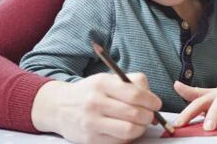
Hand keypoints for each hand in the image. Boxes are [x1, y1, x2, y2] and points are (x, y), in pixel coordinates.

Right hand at [32, 72, 161, 143]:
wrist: (60, 107)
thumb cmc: (91, 92)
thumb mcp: (108, 79)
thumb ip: (132, 83)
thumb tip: (152, 100)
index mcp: (102, 83)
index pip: (135, 95)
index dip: (151, 101)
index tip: (156, 104)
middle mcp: (95, 102)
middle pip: (134, 114)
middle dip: (149, 116)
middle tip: (150, 115)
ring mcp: (92, 123)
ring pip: (129, 130)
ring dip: (141, 128)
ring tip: (140, 123)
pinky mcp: (90, 140)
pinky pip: (119, 142)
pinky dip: (129, 137)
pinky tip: (127, 129)